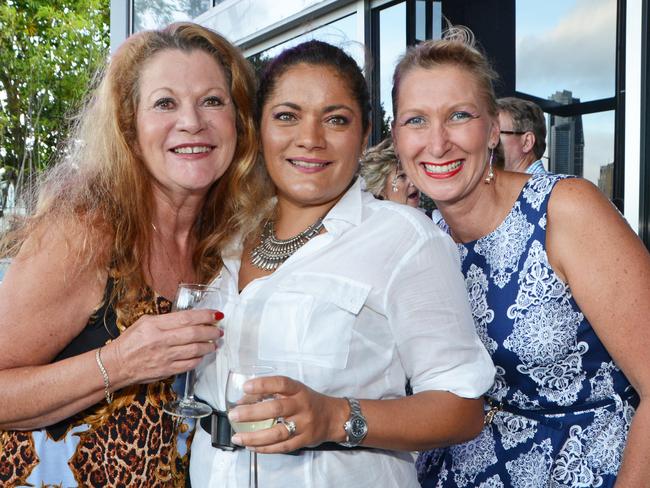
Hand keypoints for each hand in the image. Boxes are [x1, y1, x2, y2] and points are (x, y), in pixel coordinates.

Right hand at [107, 309, 223, 386]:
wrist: (116, 365)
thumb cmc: (130, 342)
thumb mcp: (145, 322)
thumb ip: (166, 320)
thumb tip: (188, 318)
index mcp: (155, 325)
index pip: (187, 318)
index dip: (205, 316)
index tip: (216, 315)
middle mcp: (161, 340)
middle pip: (194, 334)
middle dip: (211, 331)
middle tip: (219, 330)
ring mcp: (165, 357)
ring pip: (195, 350)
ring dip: (208, 346)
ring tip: (214, 343)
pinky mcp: (166, 370)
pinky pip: (189, 365)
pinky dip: (199, 359)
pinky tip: (202, 355)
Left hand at [228, 375, 346, 452]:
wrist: (333, 417)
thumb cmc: (307, 401)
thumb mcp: (294, 391)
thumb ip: (271, 393)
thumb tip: (242, 400)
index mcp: (298, 390)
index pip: (281, 383)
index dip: (263, 384)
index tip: (246, 387)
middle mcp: (302, 406)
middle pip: (276, 409)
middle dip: (252, 413)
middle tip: (234, 415)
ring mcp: (304, 425)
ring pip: (277, 433)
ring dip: (255, 437)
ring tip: (238, 438)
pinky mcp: (304, 440)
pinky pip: (282, 447)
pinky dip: (265, 448)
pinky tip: (251, 447)